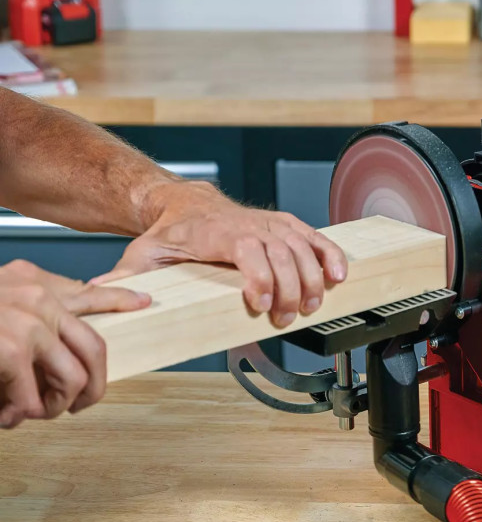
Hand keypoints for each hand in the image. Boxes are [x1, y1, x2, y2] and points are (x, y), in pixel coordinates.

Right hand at [0, 260, 150, 428]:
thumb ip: (28, 314)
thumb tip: (59, 348)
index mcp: (32, 285)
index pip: (91, 293)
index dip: (121, 300)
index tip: (145, 304)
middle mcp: (36, 299)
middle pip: (95, 350)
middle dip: (93, 386)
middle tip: (79, 406)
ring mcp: (25, 323)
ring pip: (71, 379)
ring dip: (54, 406)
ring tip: (31, 413)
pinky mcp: (9, 350)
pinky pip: (32, 398)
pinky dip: (18, 414)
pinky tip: (4, 415)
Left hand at [93, 181, 347, 327]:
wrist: (188, 203)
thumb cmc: (171, 232)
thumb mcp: (145, 252)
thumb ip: (128, 274)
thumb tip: (103, 291)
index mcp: (219, 232)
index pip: (248, 251)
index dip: (260, 278)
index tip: (260, 304)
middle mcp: (250, 225)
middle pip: (282, 255)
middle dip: (289, 290)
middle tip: (284, 317)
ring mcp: (272, 224)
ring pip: (303, 248)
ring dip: (312, 280)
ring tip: (311, 306)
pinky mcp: (288, 226)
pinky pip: (316, 238)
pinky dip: (331, 256)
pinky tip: (339, 276)